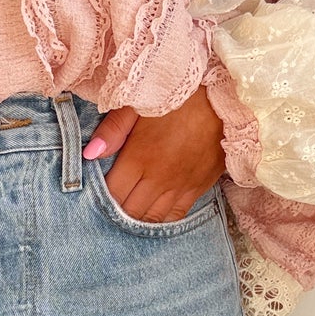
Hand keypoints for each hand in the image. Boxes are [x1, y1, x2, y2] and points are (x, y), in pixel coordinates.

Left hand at [83, 86, 225, 221]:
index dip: (102, 196)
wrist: (225, 99)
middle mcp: (159, 178)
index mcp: (140, 157)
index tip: (99, 190)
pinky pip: (176, 215)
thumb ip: (113, 129)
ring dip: (138, 218)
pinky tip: (154, 212)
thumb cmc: (178, 96)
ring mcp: (180, 186)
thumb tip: (89, 154)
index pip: (113, 192)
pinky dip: (162, 218)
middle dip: (118, 210)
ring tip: (131, 209)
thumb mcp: (139, 103)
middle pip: (130, 211)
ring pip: (153, 218)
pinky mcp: (199, 188)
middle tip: (113, 202)